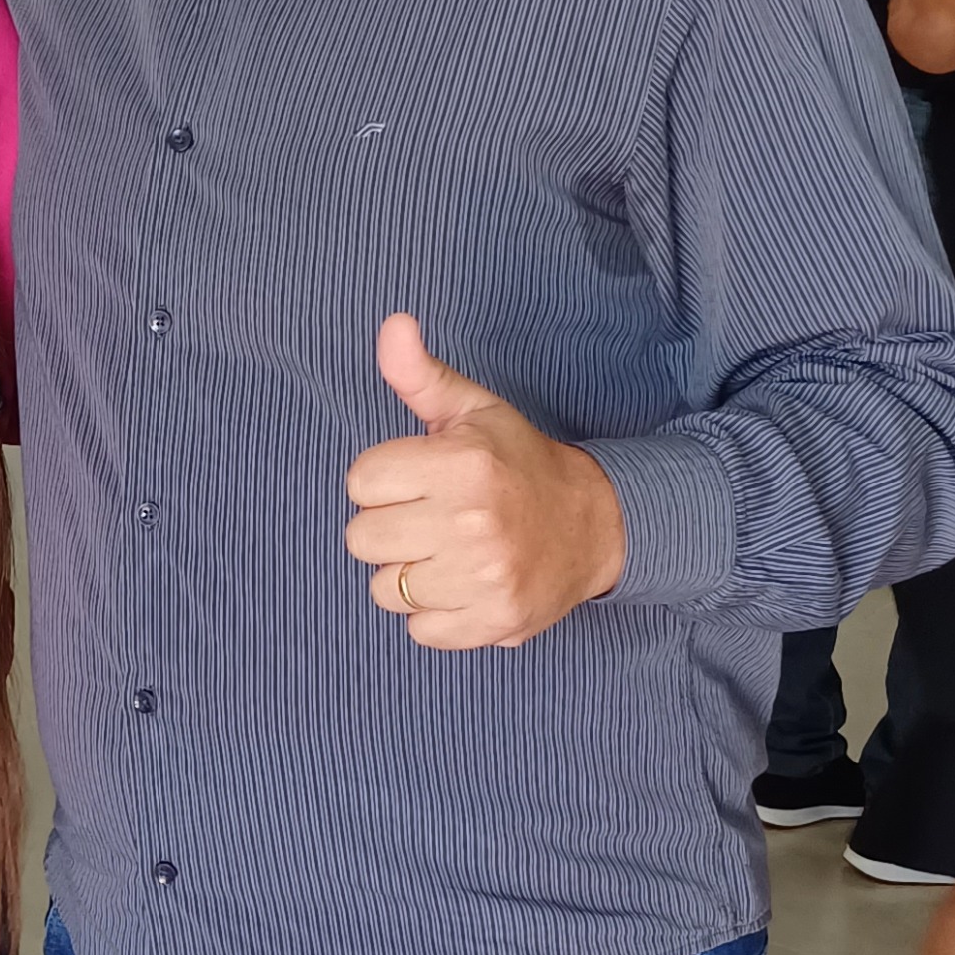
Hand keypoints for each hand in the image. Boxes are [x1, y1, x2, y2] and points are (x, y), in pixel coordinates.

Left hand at [343, 313, 626, 647]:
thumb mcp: (472, 410)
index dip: (382, 480)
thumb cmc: (517, 463)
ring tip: (448, 553)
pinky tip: (463, 585)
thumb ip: (420, 374)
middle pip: (361, 538)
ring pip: (385, 589)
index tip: (419, 479)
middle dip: (389, 527)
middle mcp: (472, 521)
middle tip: (431, 518)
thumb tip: (391, 324)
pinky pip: (419, 630)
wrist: (594, 524)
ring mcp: (486, 576)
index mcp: (462, 463)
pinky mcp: (495, 621)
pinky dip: (435, 615)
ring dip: (409, 575)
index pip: (360, 481)